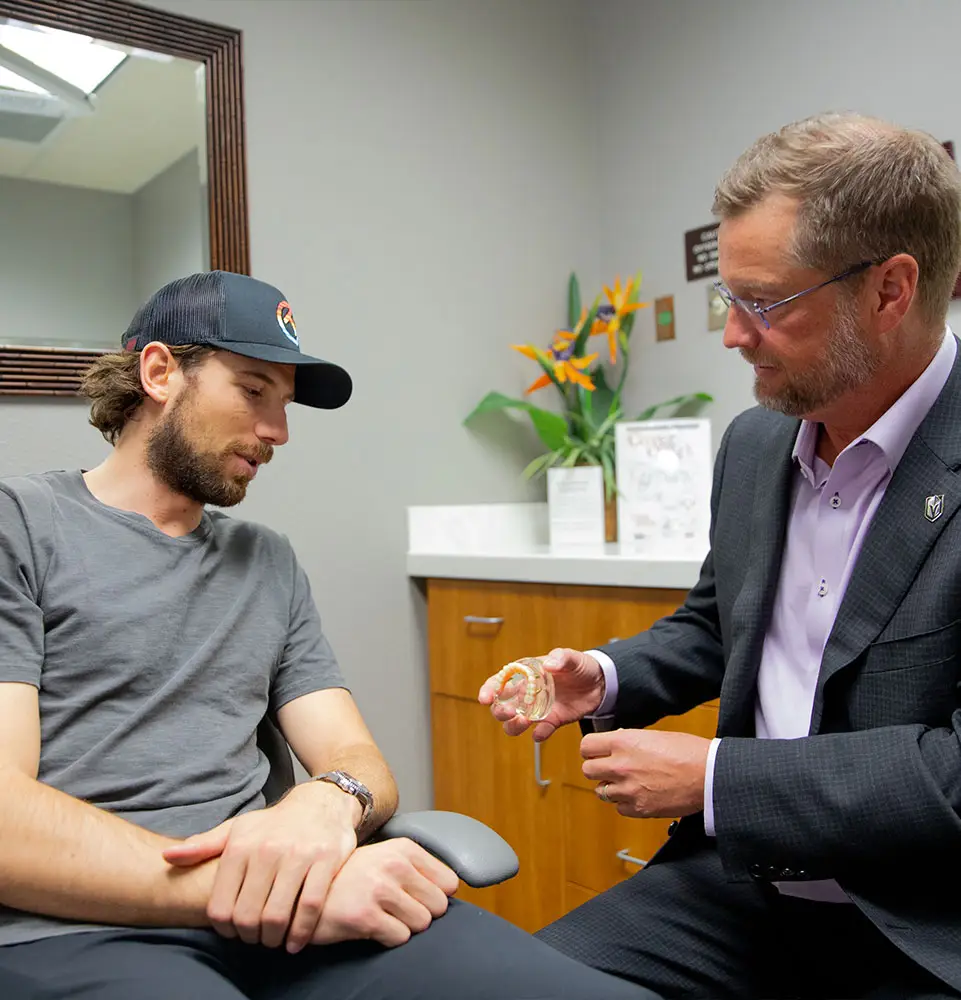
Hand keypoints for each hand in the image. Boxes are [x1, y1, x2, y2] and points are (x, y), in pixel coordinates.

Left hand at [162, 782, 358, 948]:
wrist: (321, 802)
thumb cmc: (274, 824)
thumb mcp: (237, 829)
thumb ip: (203, 846)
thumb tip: (167, 857)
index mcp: (241, 845)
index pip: (221, 906)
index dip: (224, 929)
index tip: (233, 932)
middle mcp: (268, 849)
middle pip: (248, 915)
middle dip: (249, 937)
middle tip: (255, 939)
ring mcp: (298, 855)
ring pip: (277, 915)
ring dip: (273, 939)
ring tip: (273, 940)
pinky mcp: (325, 860)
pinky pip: (310, 907)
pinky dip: (300, 933)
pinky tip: (295, 941)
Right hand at [309, 838, 457, 950]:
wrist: (307, 891)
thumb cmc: (352, 878)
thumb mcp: (386, 859)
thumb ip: (418, 868)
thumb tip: (453, 888)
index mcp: (404, 848)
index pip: (449, 882)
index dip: (435, 895)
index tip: (416, 897)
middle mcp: (394, 864)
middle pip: (439, 906)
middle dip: (422, 913)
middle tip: (396, 910)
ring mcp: (379, 889)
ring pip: (422, 923)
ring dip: (405, 926)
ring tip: (383, 917)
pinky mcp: (365, 916)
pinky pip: (400, 938)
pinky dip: (389, 938)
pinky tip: (371, 927)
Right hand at [478, 647, 605, 741]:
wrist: (600, 683)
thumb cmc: (580, 666)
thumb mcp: (573, 658)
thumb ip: (562, 658)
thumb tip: (550, 664)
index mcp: (526, 674)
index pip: (499, 681)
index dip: (488, 689)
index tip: (485, 698)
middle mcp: (527, 693)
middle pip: (501, 706)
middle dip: (500, 711)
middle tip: (510, 712)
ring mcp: (538, 709)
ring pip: (514, 723)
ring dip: (514, 726)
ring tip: (525, 722)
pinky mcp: (552, 721)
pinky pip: (540, 732)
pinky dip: (539, 734)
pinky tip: (542, 732)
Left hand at [581, 728, 710, 817]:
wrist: (709, 775)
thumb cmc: (688, 751)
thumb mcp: (654, 735)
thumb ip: (629, 740)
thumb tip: (616, 743)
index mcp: (623, 743)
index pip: (586, 747)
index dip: (592, 749)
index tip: (597, 751)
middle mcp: (620, 766)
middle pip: (588, 770)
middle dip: (598, 768)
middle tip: (610, 767)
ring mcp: (628, 790)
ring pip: (601, 792)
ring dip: (611, 787)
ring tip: (628, 782)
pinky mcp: (639, 809)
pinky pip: (619, 808)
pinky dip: (625, 803)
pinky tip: (639, 795)